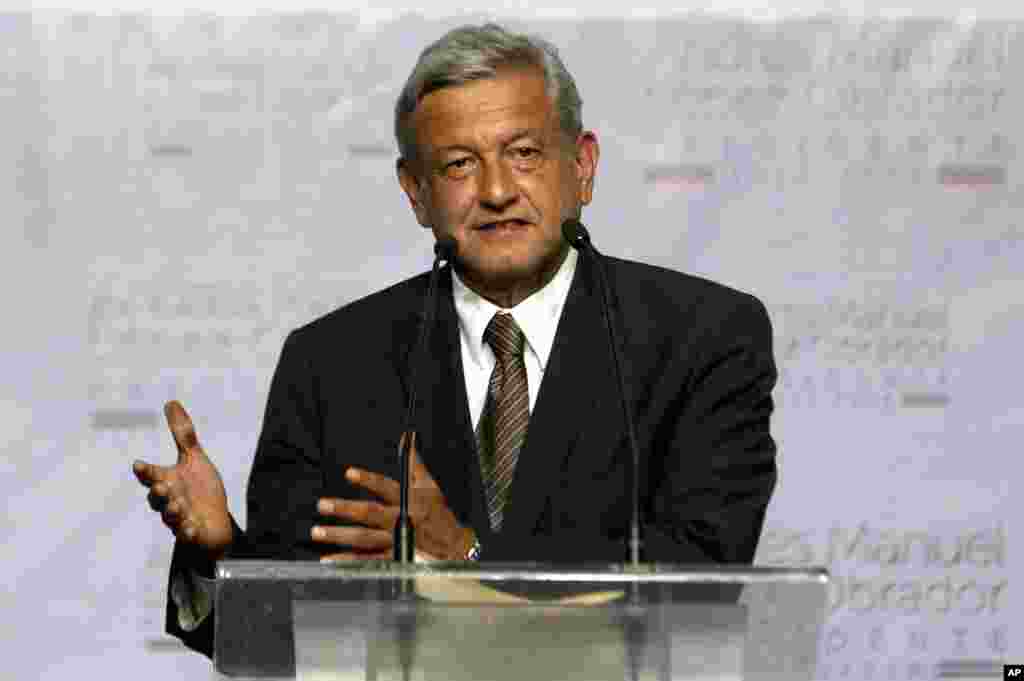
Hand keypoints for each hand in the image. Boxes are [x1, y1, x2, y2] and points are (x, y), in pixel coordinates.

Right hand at [133, 401, 233, 558]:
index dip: (145, 471)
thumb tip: (171, 402)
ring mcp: (179, 519)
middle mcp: (169, 500)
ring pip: (170, 516)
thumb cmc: (200, 489)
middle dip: (159, 491)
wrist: (214, 521)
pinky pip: (187, 535)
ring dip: (173, 510)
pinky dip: (188, 532)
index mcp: (168, 480)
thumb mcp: (195, 459)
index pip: (151, 474)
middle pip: (157, 497)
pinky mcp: (191, 534)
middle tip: (162, 485)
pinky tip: (192, 528)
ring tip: (179, 505)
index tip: (138, 464)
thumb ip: (183, 434)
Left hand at [312, 432, 473, 561]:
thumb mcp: (430, 485)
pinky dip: (348, 561)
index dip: (368, 480)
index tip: (349, 473)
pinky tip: (330, 559)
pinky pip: (367, 560)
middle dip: (344, 509)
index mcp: (408, 500)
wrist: (454, 547)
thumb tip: (407, 439)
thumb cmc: (439, 515)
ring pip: (364, 538)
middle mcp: (400, 520)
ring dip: (339, 535)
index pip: (386, 486)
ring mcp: (395, 541)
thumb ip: (414, 463)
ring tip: (318, 531)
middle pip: (369, 514)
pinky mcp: (393, 558)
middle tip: (323, 505)